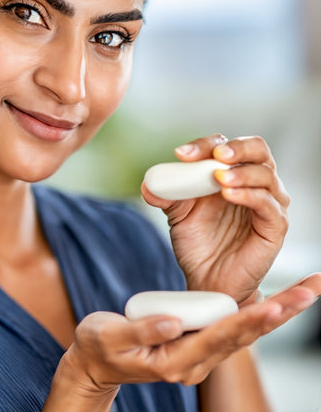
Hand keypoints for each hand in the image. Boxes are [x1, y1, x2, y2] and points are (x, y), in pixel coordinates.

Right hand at [49, 275, 319, 404]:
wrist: (95, 362)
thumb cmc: (100, 347)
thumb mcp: (112, 338)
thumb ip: (143, 332)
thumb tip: (174, 321)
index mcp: (175, 361)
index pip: (219, 338)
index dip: (248, 320)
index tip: (275, 305)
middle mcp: (194, 362)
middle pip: (243, 336)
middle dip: (278, 313)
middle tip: (310, 290)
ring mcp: (196, 354)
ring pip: (242, 333)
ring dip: (275, 313)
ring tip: (304, 292)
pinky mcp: (194, 343)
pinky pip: (230, 329)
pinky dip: (255, 314)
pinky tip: (273, 303)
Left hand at [141, 134, 289, 302]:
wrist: (206, 278)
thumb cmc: (197, 242)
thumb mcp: (177, 214)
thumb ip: (166, 195)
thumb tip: (148, 184)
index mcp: (228, 173)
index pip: (224, 146)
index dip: (204, 146)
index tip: (181, 154)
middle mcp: (252, 183)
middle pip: (257, 149)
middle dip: (237, 148)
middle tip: (216, 155)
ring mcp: (267, 203)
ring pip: (266, 175)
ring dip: (242, 173)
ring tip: (219, 179)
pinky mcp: (275, 226)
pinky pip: (269, 204)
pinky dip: (250, 195)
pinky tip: (230, 195)